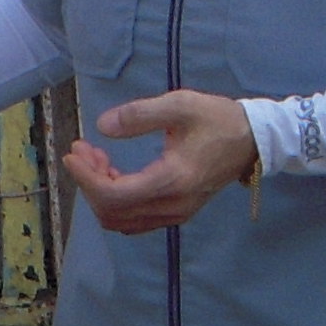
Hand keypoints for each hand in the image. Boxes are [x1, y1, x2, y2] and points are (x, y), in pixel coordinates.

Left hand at [63, 90, 259, 233]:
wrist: (252, 140)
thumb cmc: (217, 119)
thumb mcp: (179, 105)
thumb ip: (139, 114)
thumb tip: (102, 125)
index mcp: (172, 181)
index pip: (114, 196)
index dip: (86, 178)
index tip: (73, 154)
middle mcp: (172, 206)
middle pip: (112, 212)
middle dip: (89, 181)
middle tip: (84, 149)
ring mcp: (175, 214)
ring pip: (121, 219)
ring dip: (101, 192)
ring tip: (97, 157)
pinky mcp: (176, 212)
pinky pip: (134, 218)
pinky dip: (116, 199)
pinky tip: (115, 171)